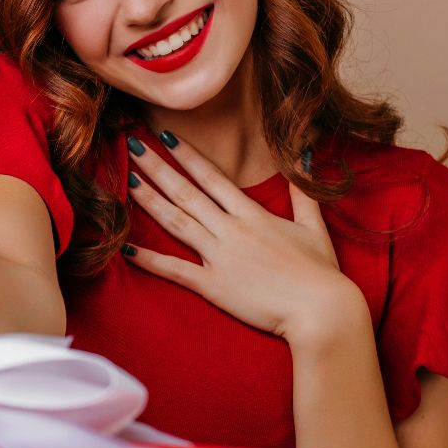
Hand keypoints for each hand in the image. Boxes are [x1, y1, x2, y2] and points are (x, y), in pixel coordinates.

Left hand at [123, 131, 355, 339]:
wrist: (321, 310)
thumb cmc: (320, 272)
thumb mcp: (314, 226)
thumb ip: (302, 193)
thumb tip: (305, 156)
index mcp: (252, 214)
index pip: (213, 178)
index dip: (188, 156)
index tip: (166, 137)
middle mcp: (231, 230)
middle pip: (187, 193)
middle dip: (158, 168)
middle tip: (133, 146)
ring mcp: (220, 257)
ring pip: (177, 222)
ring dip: (150, 200)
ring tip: (127, 180)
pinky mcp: (214, 286)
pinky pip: (175, 270)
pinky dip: (150, 259)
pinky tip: (127, 248)